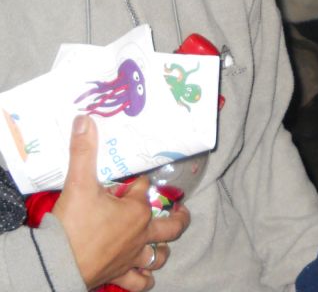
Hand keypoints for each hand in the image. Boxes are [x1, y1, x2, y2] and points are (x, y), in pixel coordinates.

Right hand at [52, 116, 189, 289]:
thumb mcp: (79, 184)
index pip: (146, 190)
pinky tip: (145, 276)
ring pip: (159, 256)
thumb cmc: (74, 224)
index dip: (142, 183)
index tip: (138, 180)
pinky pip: (139, 282)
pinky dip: (144, 279)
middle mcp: (140, 234)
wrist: (58, 263)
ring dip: (162, 250)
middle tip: (182, 212)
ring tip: (163, 244)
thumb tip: (84, 119)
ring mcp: (132, 257)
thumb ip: (83, 152)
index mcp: (136, 210)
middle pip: (170, 226)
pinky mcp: (119, 276)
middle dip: (179, 218)